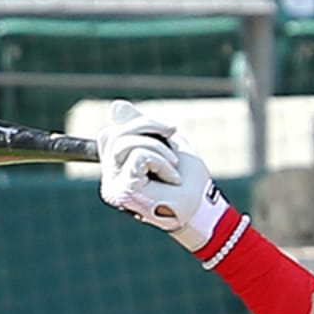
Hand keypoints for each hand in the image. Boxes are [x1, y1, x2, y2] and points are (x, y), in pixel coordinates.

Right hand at [97, 100, 231, 252]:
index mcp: (118, 168)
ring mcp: (114, 187)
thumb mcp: (166, 145)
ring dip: (158, 149)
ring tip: (174, 166)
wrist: (203, 207)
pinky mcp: (124, 191)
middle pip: (114, 134)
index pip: (112, 133)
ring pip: (123, 143)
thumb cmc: (189, 181)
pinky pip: (138, 156)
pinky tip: (173, 178)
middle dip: (148, 127)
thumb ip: (142, 128)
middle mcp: (110, 179)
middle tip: (173, 138)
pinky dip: (162, 161)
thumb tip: (116, 106)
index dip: (141, 124)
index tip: (169, 131)